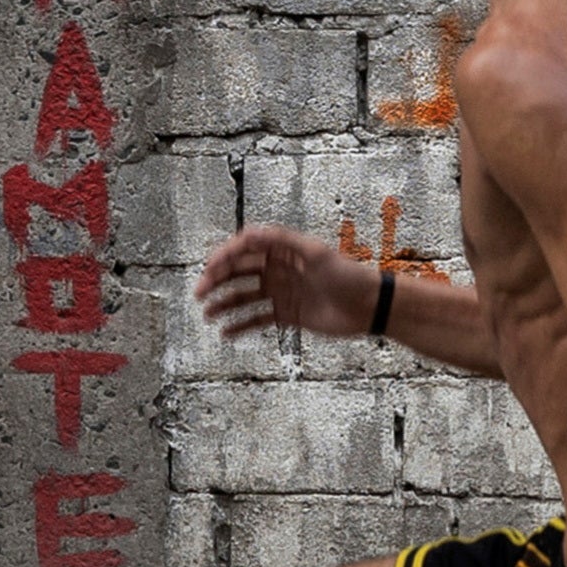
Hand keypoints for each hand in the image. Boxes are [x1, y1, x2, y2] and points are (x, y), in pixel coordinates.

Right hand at [194, 226, 371, 343]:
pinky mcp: (287, 314)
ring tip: (207, 315)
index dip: (224, 256)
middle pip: (239, 272)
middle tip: (199, 294)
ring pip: (244, 296)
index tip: (209, 268)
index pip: (245, 248)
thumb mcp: (316, 253)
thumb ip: (282, 241)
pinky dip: (241, 326)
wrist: (368, 307)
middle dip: (216, 281)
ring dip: (224, 303)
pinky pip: (257, 318)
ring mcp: (281, 292)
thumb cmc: (348, 275)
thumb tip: (249, 232)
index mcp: (283, 250)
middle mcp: (279, 269)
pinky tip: (226, 333)